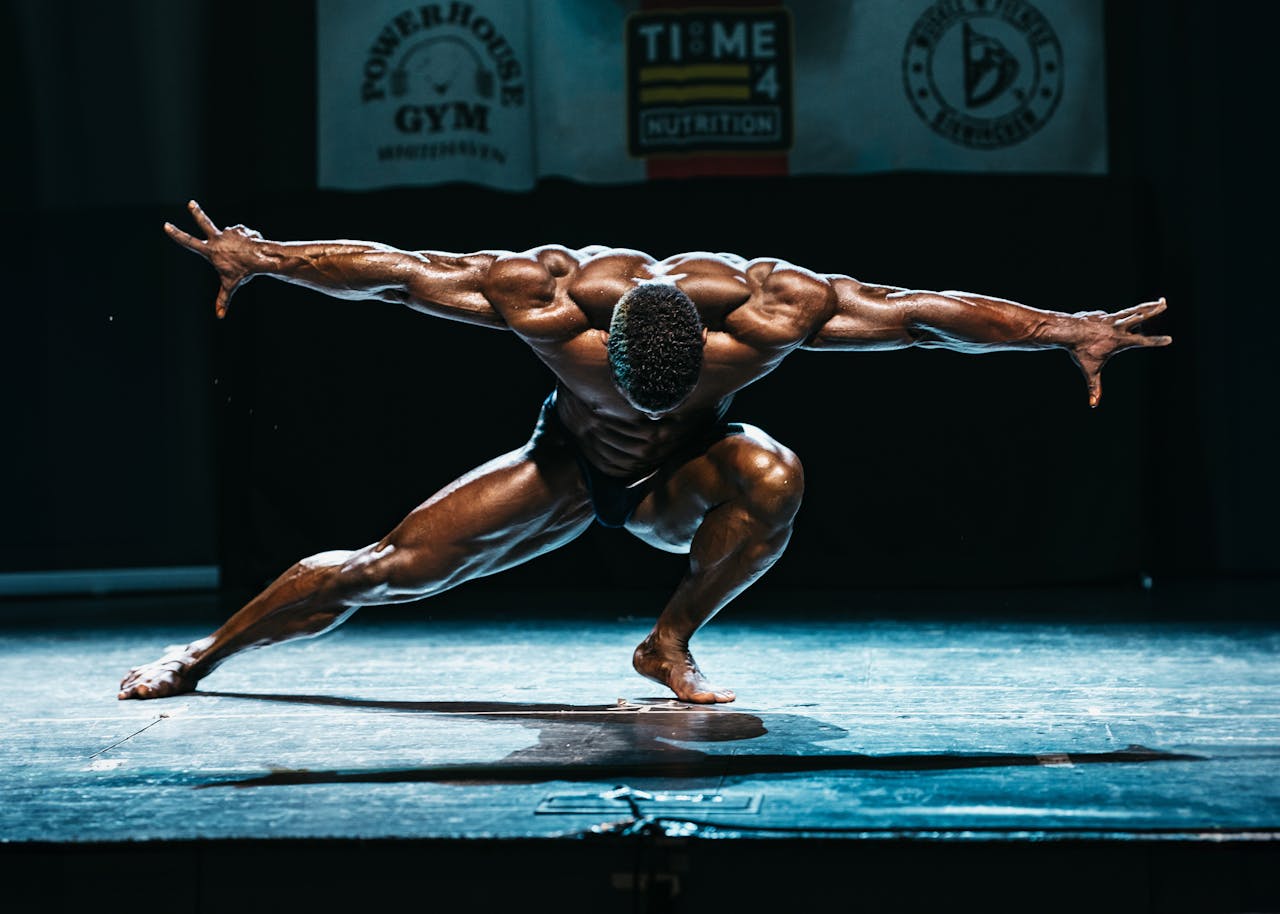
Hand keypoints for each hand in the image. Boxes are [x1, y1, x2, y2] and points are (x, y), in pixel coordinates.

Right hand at [164, 199, 263, 317]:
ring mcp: (228, 232)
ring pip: (231, 236)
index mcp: (210, 250)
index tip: (166, 225)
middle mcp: (217, 238)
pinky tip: (251, 247)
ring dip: (238, 244)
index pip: (189, 242)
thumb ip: (223, 299)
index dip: (177, 235)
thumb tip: (220, 316)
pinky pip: (242, 234)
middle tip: (191, 203)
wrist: (259, 258)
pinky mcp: (239, 228)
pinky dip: (246, 240)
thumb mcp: (230, 285)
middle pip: (204, 223)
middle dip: (197, 213)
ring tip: (245, 254)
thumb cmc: (243, 272)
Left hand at [1065, 298, 1171, 406]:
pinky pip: (1116, 316)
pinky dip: (1122, 317)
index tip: (1169, 339)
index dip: (1156, 341)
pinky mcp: (1104, 314)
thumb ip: (1094, 386)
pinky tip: (1112, 325)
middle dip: (1155, 310)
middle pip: (1140, 317)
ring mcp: (1111, 319)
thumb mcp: (1090, 370)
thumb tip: (1093, 405)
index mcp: (1120, 341)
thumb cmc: (1080, 351)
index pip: (1142, 341)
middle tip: (1165, 303)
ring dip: (1147, 306)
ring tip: (1160, 301)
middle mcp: (1118, 327)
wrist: (1067, 331)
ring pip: (1132, 311)